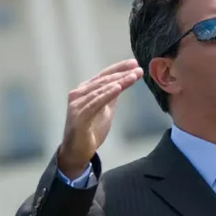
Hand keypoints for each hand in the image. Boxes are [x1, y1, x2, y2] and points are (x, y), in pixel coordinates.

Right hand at [58, 59, 142, 177]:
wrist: (77, 152)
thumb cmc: (90, 131)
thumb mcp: (105, 110)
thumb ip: (111, 97)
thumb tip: (122, 83)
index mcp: (85, 91)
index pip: (104, 76)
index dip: (119, 68)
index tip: (135, 63)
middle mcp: (79, 94)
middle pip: (103, 80)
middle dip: (122, 73)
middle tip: (138, 69)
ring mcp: (77, 105)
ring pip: (100, 89)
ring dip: (118, 81)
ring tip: (132, 76)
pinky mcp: (79, 117)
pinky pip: (95, 103)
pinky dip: (107, 94)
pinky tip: (118, 88)